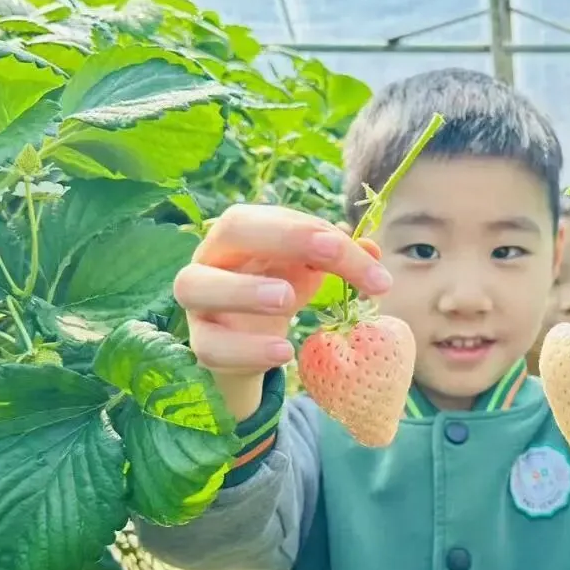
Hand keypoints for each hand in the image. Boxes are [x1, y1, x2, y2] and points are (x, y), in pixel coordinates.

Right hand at [174, 205, 389, 418]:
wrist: (250, 345)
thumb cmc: (280, 289)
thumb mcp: (311, 270)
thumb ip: (340, 258)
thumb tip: (373, 249)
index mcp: (245, 231)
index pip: (276, 217)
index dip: (310, 227)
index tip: (348, 247)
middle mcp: (213, 256)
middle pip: (231, 229)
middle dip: (283, 236)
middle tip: (329, 252)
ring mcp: (199, 301)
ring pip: (196, 285)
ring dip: (244, 290)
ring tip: (288, 300)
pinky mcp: (201, 343)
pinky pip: (211, 347)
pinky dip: (248, 350)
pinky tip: (284, 352)